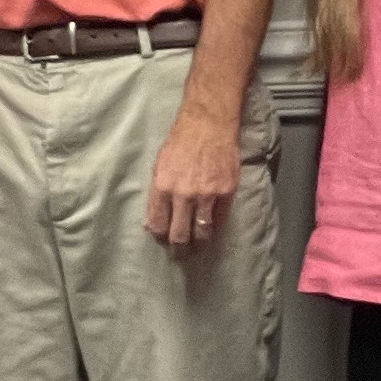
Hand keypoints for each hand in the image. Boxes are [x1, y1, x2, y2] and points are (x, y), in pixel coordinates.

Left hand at [144, 106, 241, 248]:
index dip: (160, 238)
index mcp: (162, 187)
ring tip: (198, 249)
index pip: (158, 226)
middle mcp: (183, 194)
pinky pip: (219, 219)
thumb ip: (158, 194)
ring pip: (202, 232)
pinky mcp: (226, 192)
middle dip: (179, 250)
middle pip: (179, 235)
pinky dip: (214, 226)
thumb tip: (154, 219)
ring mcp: (206, 195)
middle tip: (181, 256)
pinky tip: (211, 230)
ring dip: (199, 244)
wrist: (208, 124)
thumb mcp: (160, 166)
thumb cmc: (181, 142)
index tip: (164, 242)